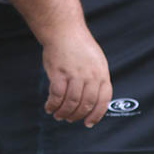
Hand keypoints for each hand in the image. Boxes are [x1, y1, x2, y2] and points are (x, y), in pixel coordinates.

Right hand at [0, 0, 111, 127]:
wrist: (64, 30)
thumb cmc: (79, 46)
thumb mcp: (96, 61)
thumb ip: (96, 80)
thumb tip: (91, 101)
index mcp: (102, 73)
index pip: (103, 100)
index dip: (96, 115)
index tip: (88, 123)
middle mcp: (91, 75)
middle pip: (86, 104)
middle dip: (77, 116)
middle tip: (69, 119)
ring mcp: (75, 74)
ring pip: (71, 103)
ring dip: (64, 112)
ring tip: (58, 115)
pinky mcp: (60, 73)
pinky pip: (57, 96)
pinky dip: (53, 104)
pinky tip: (49, 107)